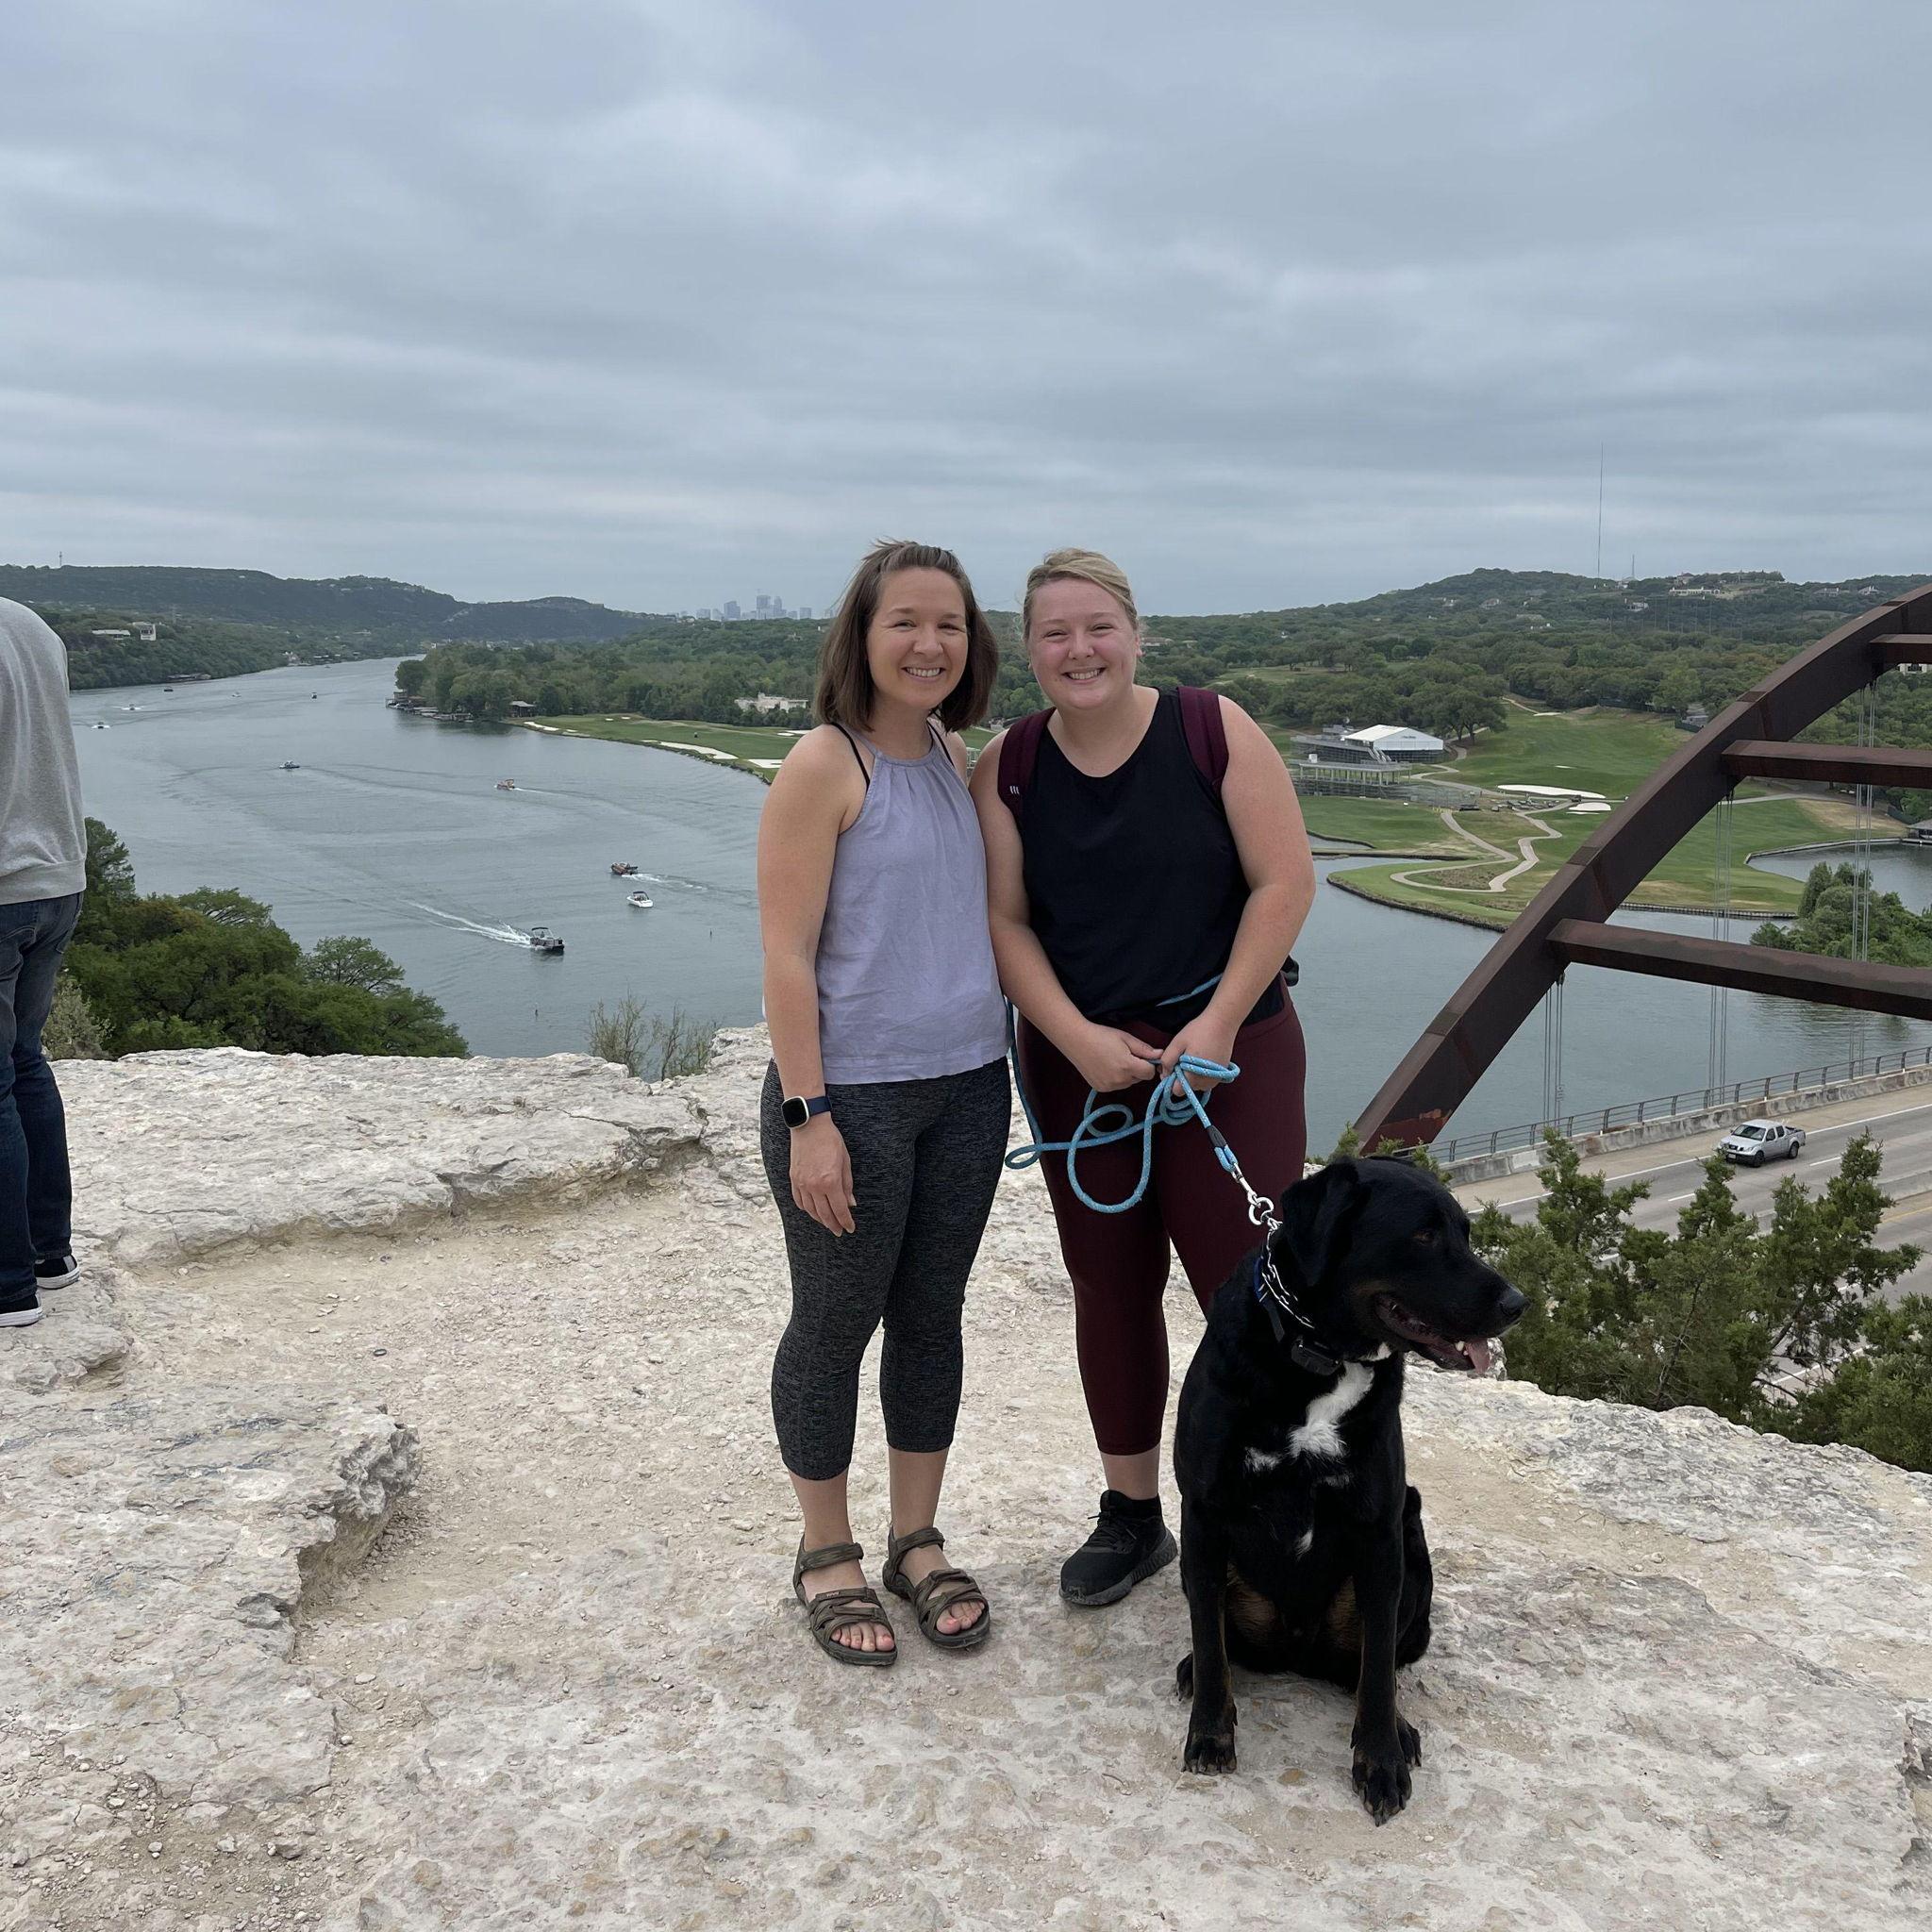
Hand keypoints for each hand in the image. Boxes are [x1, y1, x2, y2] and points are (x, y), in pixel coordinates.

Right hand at [790, 1115, 855, 1234]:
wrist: (809, 1126)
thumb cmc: (831, 1140)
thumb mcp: (845, 1162)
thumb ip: (847, 1185)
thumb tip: (850, 1204)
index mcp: (830, 1181)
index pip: (839, 1210)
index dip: (846, 1222)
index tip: (850, 1228)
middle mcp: (814, 1186)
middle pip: (824, 1214)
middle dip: (833, 1225)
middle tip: (839, 1231)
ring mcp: (801, 1183)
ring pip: (810, 1210)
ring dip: (820, 1220)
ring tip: (828, 1223)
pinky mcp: (793, 1179)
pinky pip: (799, 1201)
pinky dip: (806, 1209)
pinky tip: (812, 1211)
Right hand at [1070, 1024, 1161, 1093]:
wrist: (1076, 1040)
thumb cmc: (1102, 1035)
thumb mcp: (1126, 1038)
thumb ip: (1145, 1049)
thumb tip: (1160, 1055)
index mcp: (1128, 1067)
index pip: (1150, 1073)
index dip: (1148, 1064)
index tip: (1139, 1056)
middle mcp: (1120, 1080)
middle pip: (1139, 1078)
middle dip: (1136, 1068)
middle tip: (1124, 1055)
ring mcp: (1109, 1086)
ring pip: (1128, 1083)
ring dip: (1126, 1074)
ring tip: (1113, 1060)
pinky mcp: (1101, 1088)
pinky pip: (1116, 1085)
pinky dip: (1115, 1078)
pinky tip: (1105, 1067)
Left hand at [1159, 1012, 1239, 1091]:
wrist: (1222, 1023)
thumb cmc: (1199, 1031)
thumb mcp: (1177, 1043)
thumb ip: (1167, 1061)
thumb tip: (1164, 1075)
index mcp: (1193, 1077)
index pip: (1177, 1091)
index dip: (1171, 1080)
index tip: (1173, 1066)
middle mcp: (1205, 1082)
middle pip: (1187, 1088)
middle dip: (1182, 1076)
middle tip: (1183, 1057)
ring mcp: (1215, 1079)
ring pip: (1197, 1085)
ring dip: (1192, 1075)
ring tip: (1194, 1057)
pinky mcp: (1221, 1075)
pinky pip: (1206, 1080)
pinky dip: (1201, 1073)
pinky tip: (1202, 1059)